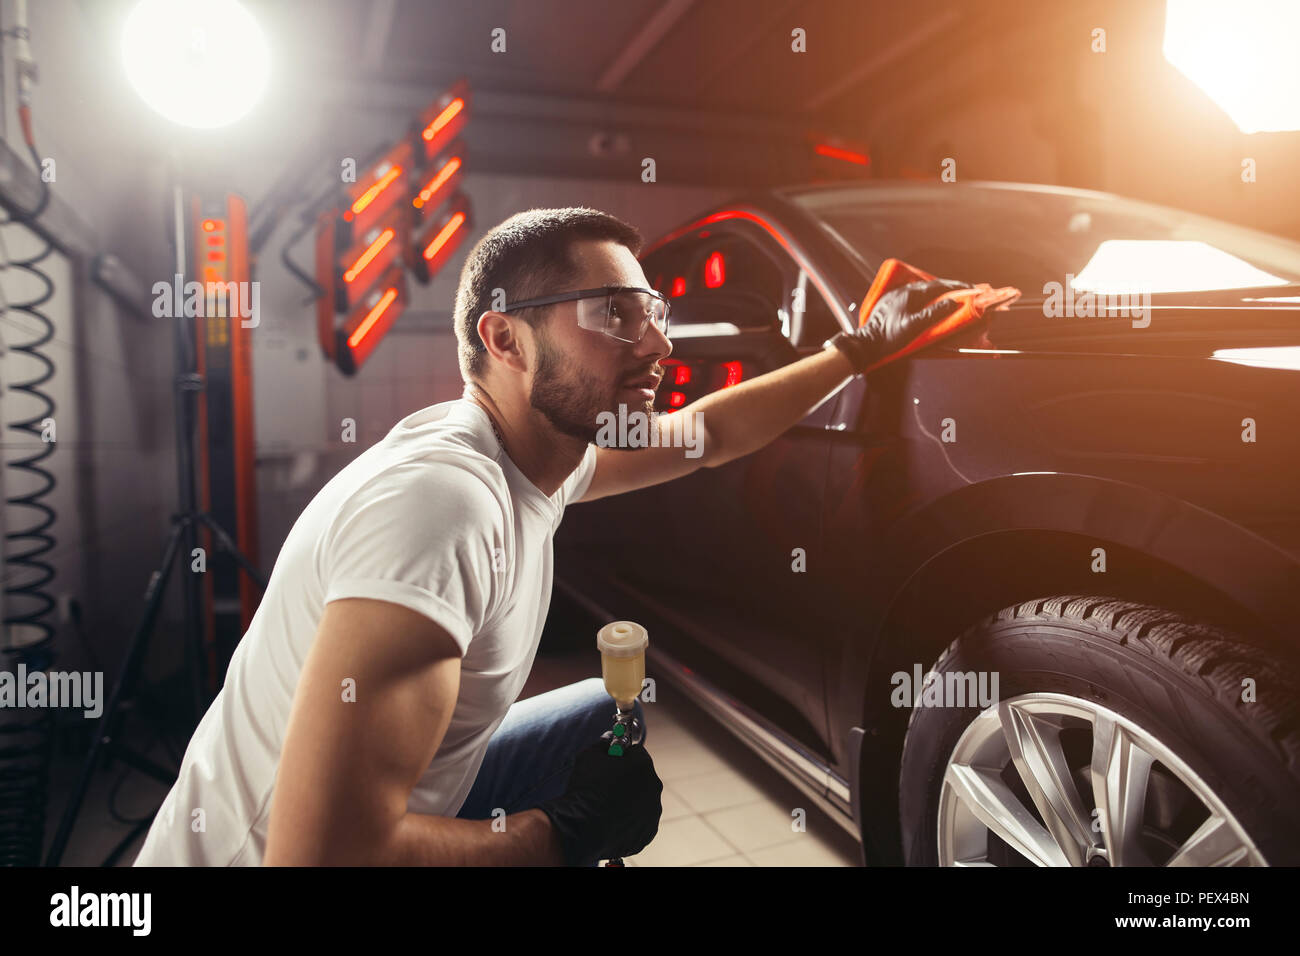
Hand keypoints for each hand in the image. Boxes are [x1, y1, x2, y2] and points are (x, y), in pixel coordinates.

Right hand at [536, 739, 662, 865]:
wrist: (581, 829)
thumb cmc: (585, 789)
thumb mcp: (589, 756)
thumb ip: (602, 744)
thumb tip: (608, 739)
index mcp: (643, 765)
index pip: (637, 752)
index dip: (622, 756)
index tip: (612, 762)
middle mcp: (654, 788)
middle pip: (643, 777)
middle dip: (628, 778)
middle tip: (607, 785)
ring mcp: (653, 812)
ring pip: (643, 800)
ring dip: (630, 801)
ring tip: (607, 807)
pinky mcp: (648, 833)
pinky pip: (640, 822)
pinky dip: (630, 821)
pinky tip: (612, 822)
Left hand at [829, 278, 970, 373]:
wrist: (866, 344)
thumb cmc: (889, 337)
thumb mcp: (914, 326)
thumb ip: (933, 313)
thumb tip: (952, 302)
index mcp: (909, 294)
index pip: (938, 285)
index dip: (956, 286)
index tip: (970, 287)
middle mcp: (902, 291)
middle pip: (930, 285)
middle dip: (948, 287)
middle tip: (963, 291)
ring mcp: (895, 296)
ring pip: (921, 290)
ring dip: (937, 292)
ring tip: (950, 296)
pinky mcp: (891, 303)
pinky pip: (913, 295)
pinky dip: (926, 297)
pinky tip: (929, 303)